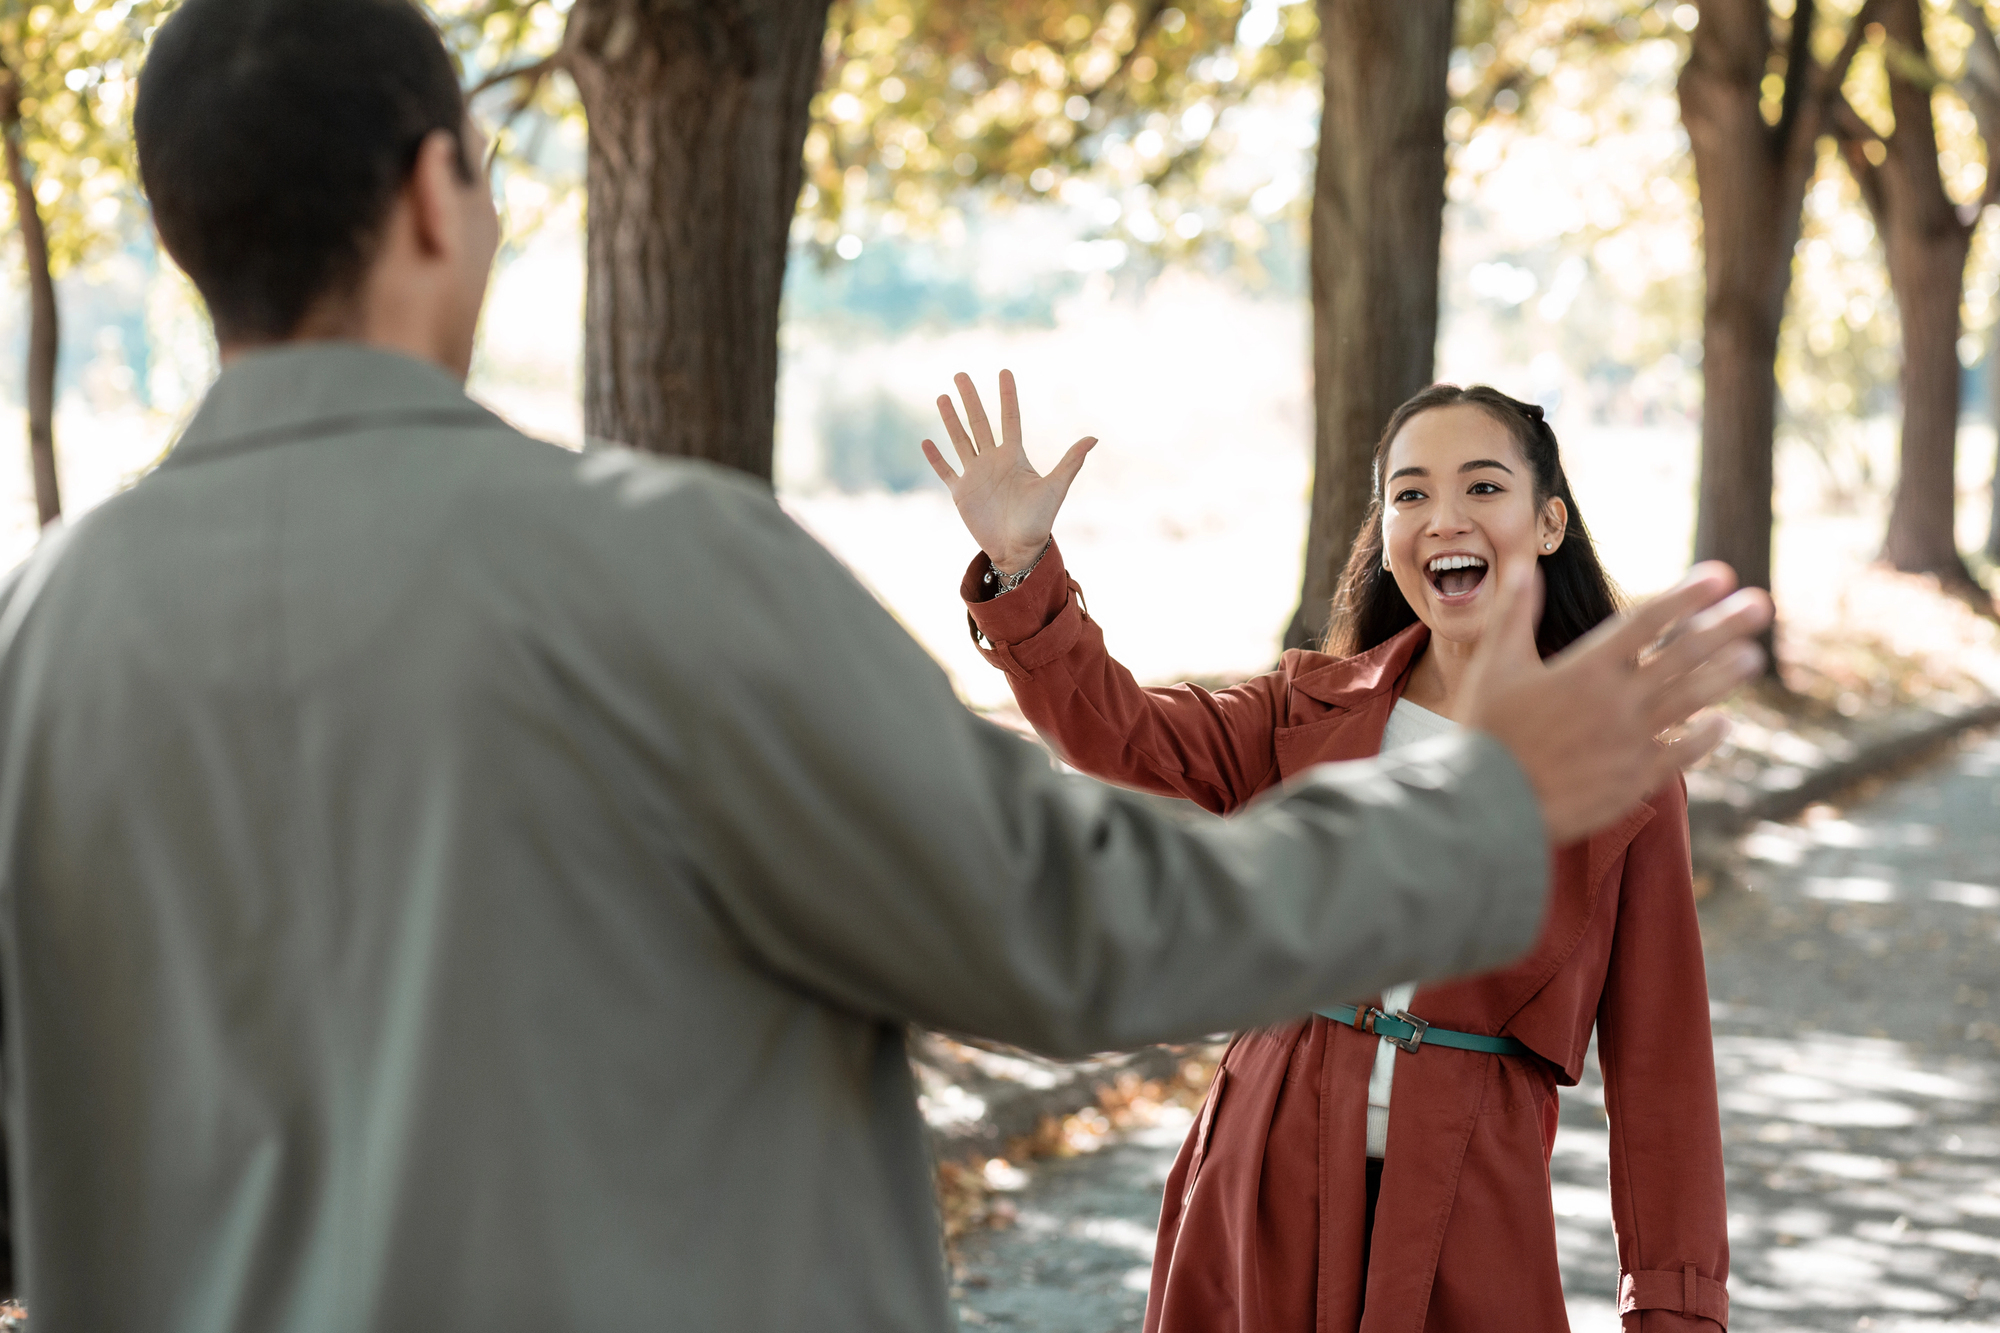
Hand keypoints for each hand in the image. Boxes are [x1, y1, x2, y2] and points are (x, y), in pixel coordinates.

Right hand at [922, 370, 1096, 572]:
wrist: (1019, 549)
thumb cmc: (1039, 521)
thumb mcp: (1056, 488)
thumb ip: (1070, 462)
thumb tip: (1094, 438)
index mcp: (1014, 457)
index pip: (1010, 419)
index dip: (1007, 396)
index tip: (1004, 372)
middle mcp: (993, 461)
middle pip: (979, 423)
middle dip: (971, 399)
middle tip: (961, 374)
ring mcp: (975, 476)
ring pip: (960, 440)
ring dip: (951, 420)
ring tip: (942, 397)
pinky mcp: (961, 494)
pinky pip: (946, 472)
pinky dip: (936, 458)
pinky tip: (926, 442)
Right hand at [1461, 560, 1773, 844]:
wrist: (1488, 806)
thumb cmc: (1487, 732)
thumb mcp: (1493, 666)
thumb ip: (1513, 614)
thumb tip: (1526, 567)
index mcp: (1584, 669)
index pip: (1645, 622)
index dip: (1686, 596)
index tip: (1720, 574)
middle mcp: (1616, 701)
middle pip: (1683, 655)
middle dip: (1725, 625)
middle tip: (1760, 605)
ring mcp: (1631, 741)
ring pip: (1692, 699)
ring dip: (1726, 675)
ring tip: (1753, 656)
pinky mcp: (1635, 779)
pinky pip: (1683, 752)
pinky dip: (1707, 736)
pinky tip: (1723, 722)